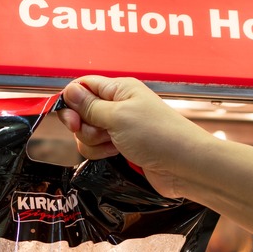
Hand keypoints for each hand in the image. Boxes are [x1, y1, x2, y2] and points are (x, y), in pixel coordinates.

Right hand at [57, 76, 215, 197]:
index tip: (71, 118)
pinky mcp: (121, 147)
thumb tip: (69, 91)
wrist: (184, 165)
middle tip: (97, 133)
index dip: (71, 101)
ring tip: (113, 145)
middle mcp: (118, 106)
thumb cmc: (158, 135)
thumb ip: (90, 106)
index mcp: (119, 89)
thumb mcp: (118, 116)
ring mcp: (120, 128)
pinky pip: (97, 148)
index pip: (83, 86)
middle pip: (82, 112)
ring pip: (87, 133)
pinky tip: (116, 154)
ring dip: (93, 142)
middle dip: (83, 126)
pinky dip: (101, 153)